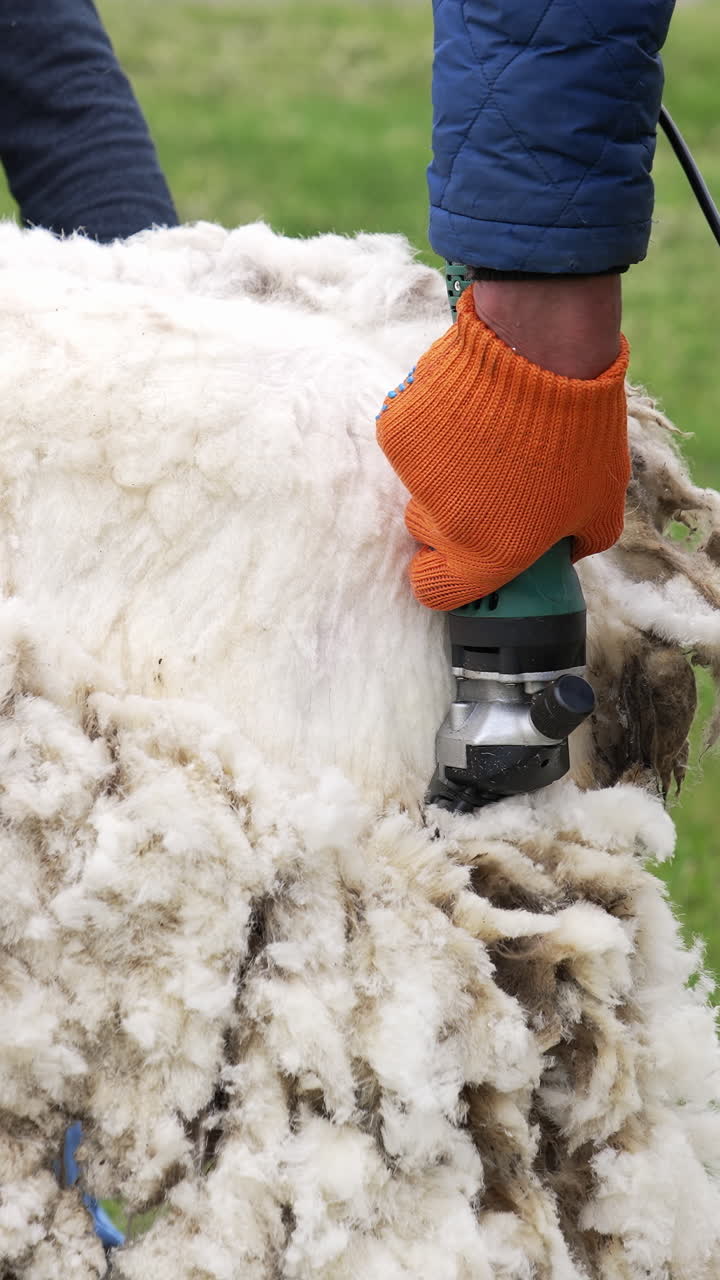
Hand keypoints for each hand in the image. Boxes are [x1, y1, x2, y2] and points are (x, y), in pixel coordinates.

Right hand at [377, 278, 629, 610]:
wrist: (544, 350)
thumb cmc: (580, 432)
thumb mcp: (603, 501)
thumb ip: (581, 541)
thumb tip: (566, 551)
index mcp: (489, 553)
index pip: (434, 591)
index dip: (440, 577)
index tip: (449, 559)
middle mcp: (445, 524)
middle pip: (425, 531)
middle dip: (448, 511)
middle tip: (486, 475)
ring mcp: (415, 477)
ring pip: (416, 482)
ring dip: (441, 464)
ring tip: (485, 429)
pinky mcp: (397, 432)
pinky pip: (406, 439)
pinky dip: (427, 424)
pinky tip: (463, 403)